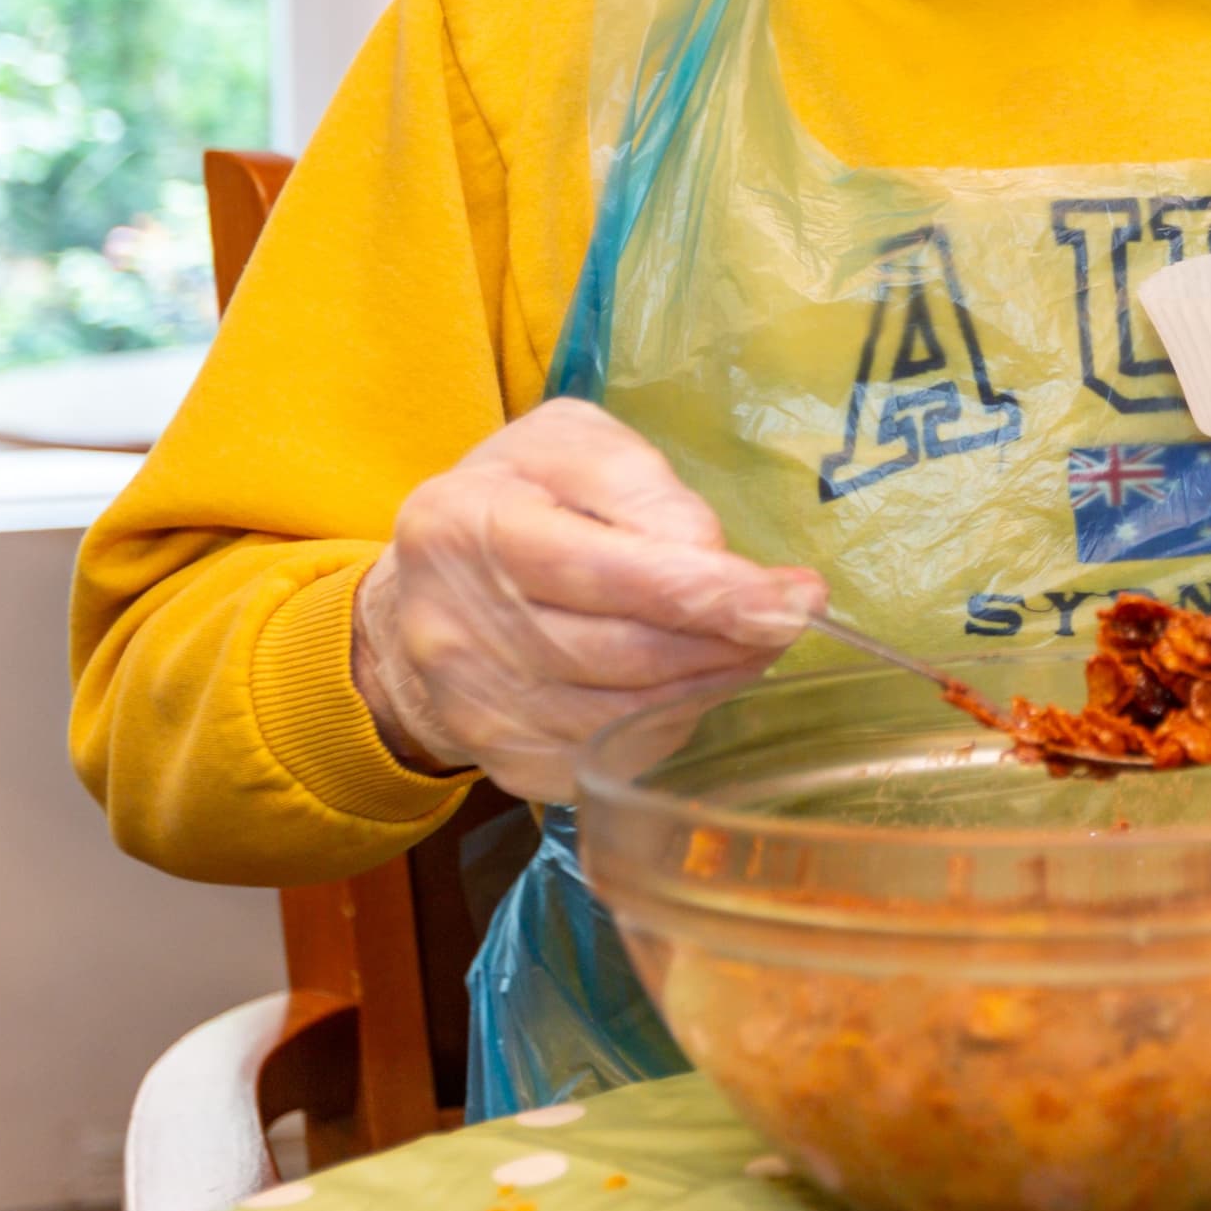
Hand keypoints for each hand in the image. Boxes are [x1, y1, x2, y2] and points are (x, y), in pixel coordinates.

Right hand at [349, 397, 828, 801]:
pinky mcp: (509, 765)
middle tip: (793, 614)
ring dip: (714, 679)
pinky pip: (622, 753)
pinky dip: (676, 718)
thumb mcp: (564, 445)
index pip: (601, 570)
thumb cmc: (512, 502)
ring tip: (754, 639)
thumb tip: (705, 551)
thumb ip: (635, 480)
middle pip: (626, 652)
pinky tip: (695, 678)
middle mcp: (459, 630)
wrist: (417, 602)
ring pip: (632, 713)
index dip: (705, 591)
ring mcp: (481, 711)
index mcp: (466, 527)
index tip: (789, 596)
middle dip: (729, 637)